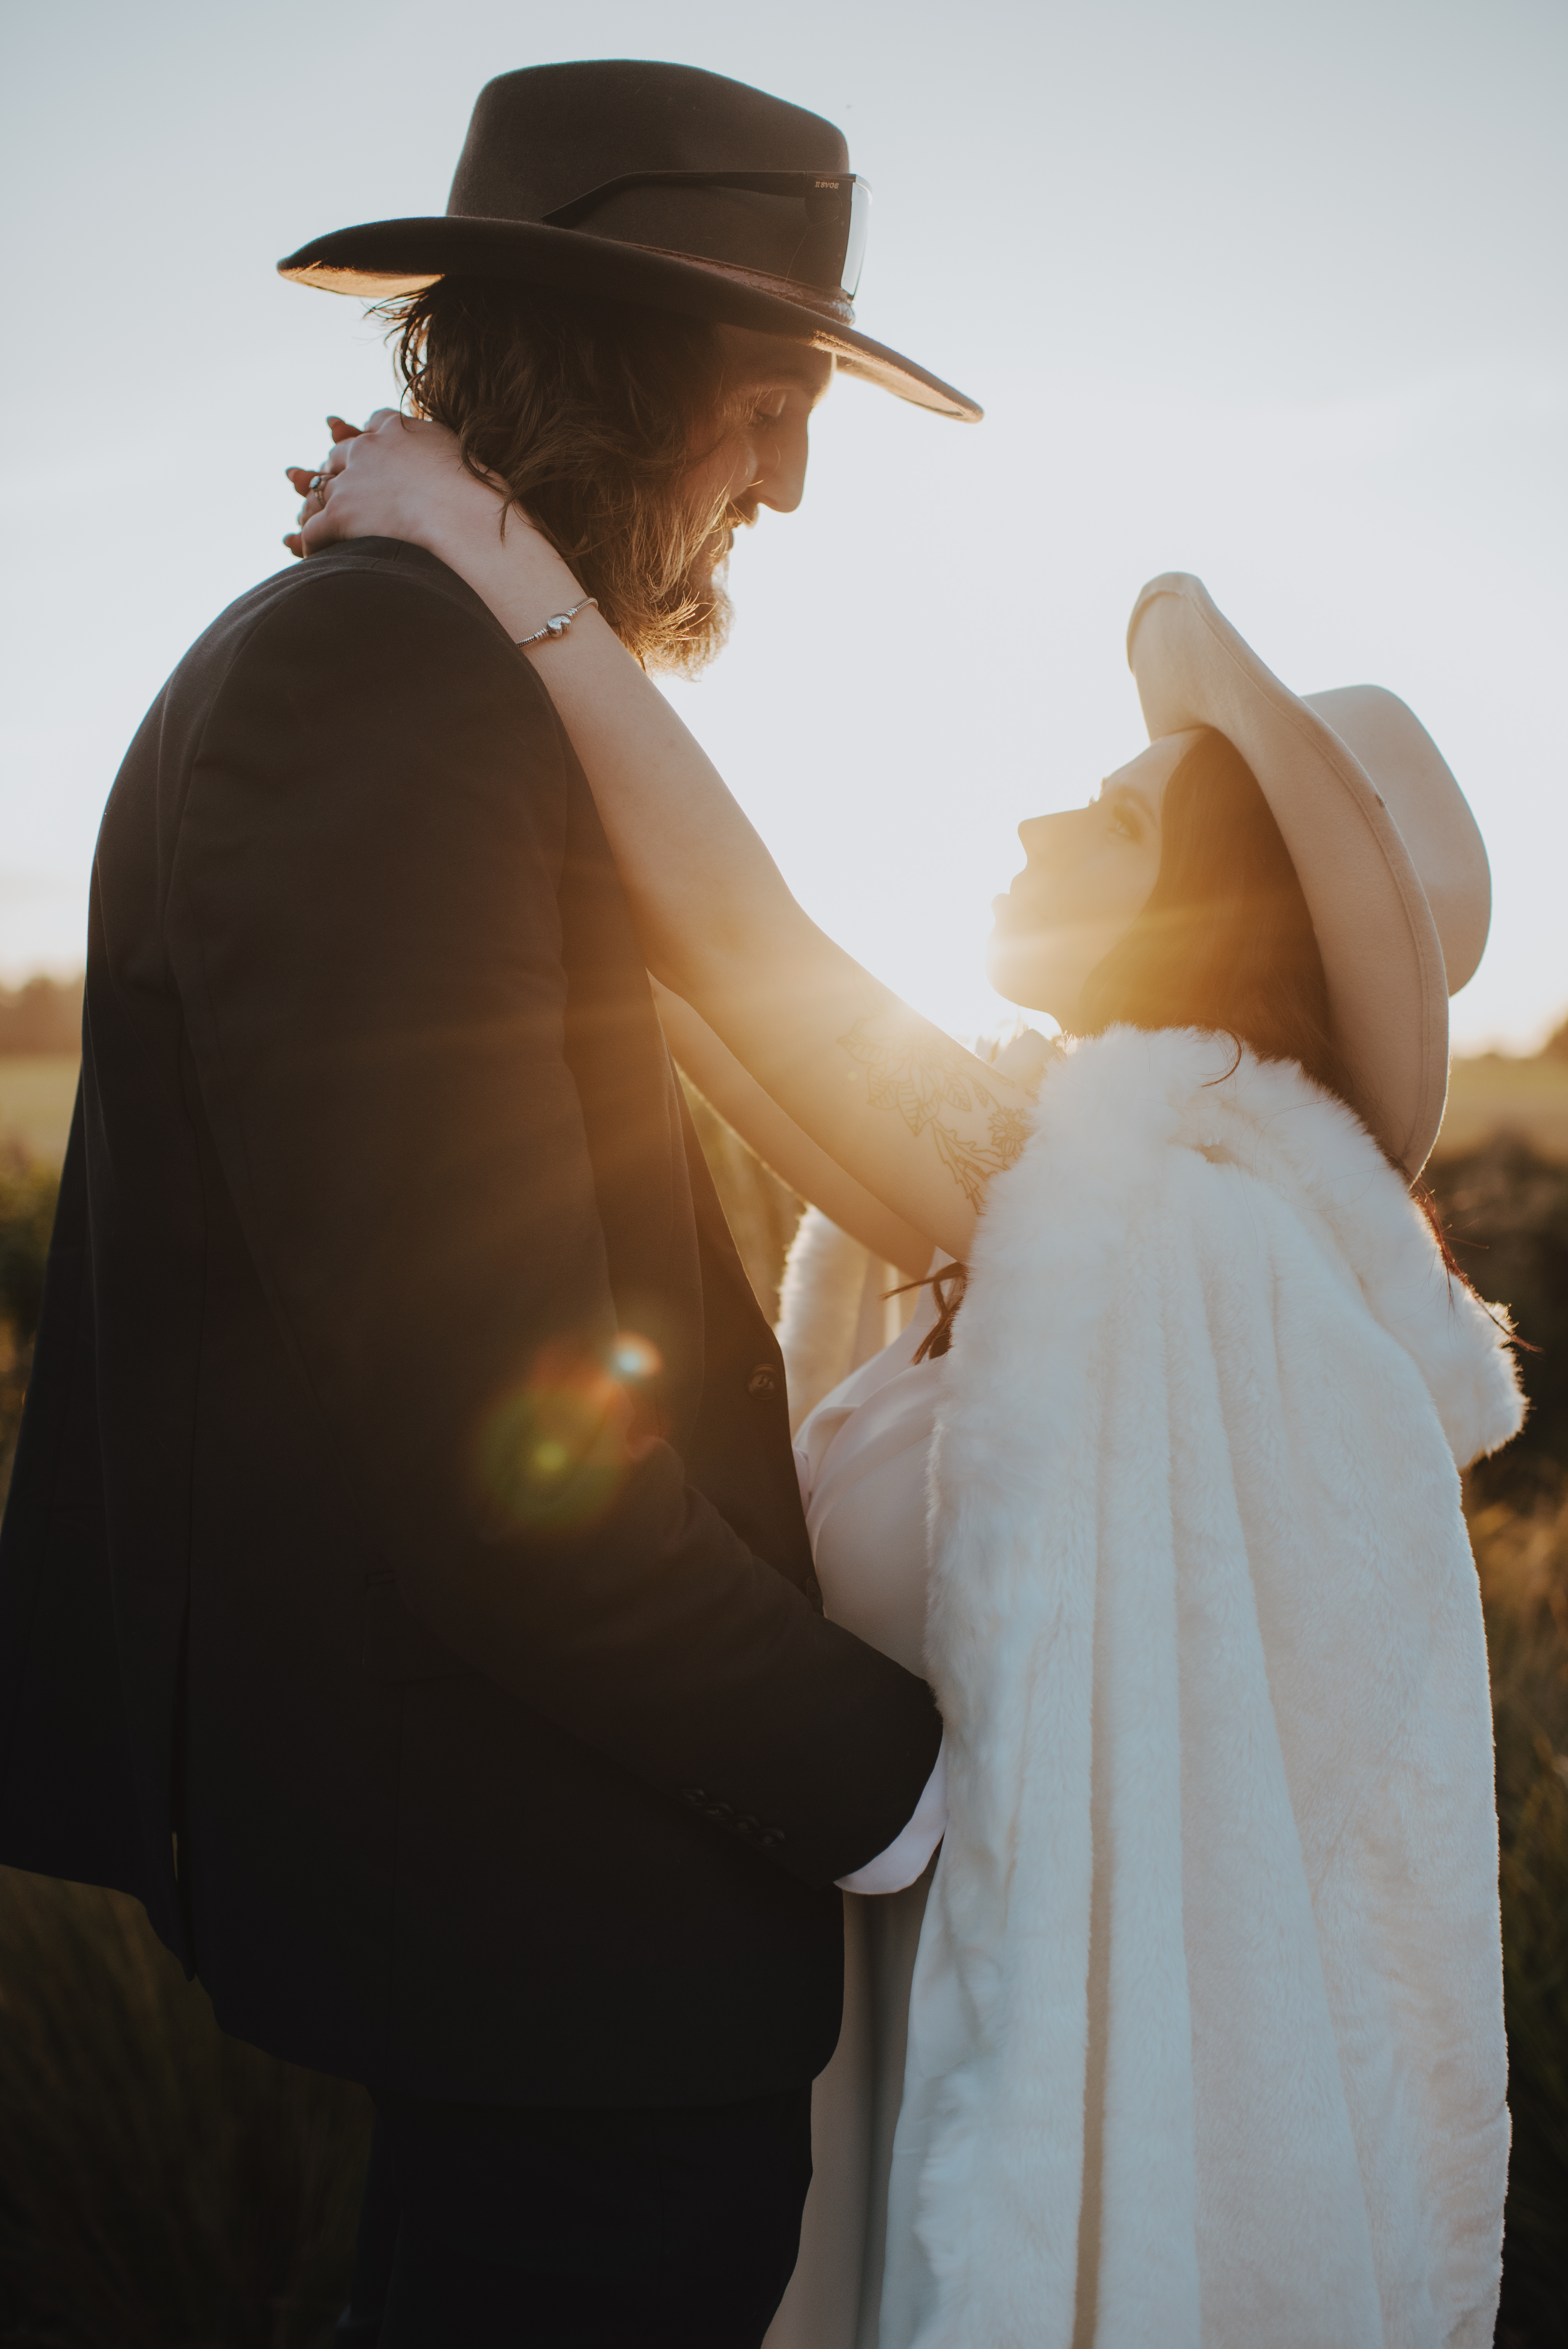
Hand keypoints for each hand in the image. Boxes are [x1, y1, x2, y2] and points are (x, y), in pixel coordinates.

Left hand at [282, 410, 510, 563]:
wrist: (467, 520)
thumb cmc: (482, 501)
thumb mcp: (471, 464)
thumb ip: (454, 461)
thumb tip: (469, 477)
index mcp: (401, 429)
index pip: (376, 425)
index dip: (371, 441)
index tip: (371, 454)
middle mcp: (370, 447)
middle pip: (341, 454)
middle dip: (338, 471)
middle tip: (337, 492)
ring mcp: (352, 479)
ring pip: (321, 490)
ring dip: (318, 507)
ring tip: (320, 527)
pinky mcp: (341, 512)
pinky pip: (313, 529)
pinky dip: (310, 543)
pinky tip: (313, 558)